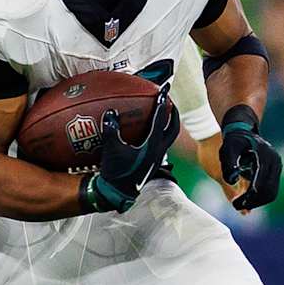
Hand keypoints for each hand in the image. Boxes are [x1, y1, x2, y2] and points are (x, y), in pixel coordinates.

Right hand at [84, 89, 178, 213]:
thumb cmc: (116, 172)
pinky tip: (147, 132)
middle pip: (173, 128)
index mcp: (152, 145)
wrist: (118, 193)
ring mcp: (156, 158)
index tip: (164, 91)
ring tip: (162, 114)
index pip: (161, 120)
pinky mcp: (151, 163)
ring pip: (169, 137)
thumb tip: (110, 112)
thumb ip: (111, 129)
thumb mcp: (111, 149)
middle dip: (173, 114)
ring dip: (167, 124)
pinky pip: (159, 144)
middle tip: (169, 102)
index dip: (162, 104)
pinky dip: (157, 134)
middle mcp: (159, 151)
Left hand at [218, 111, 282, 211]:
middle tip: (238, 207)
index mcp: (264, 156)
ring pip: (272, 192)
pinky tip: (248, 199)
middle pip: (268, 191)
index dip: (248, 197)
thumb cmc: (233, 140)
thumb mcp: (227, 149)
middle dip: (254, 202)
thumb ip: (228, 163)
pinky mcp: (276, 169)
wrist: (243, 130)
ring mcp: (277, 165)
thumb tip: (231, 180)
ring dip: (258, 201)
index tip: (236, 204)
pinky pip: (271, 188)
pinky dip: (261, 196)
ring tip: (242, 205)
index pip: (260, 184)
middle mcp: (274, 161)